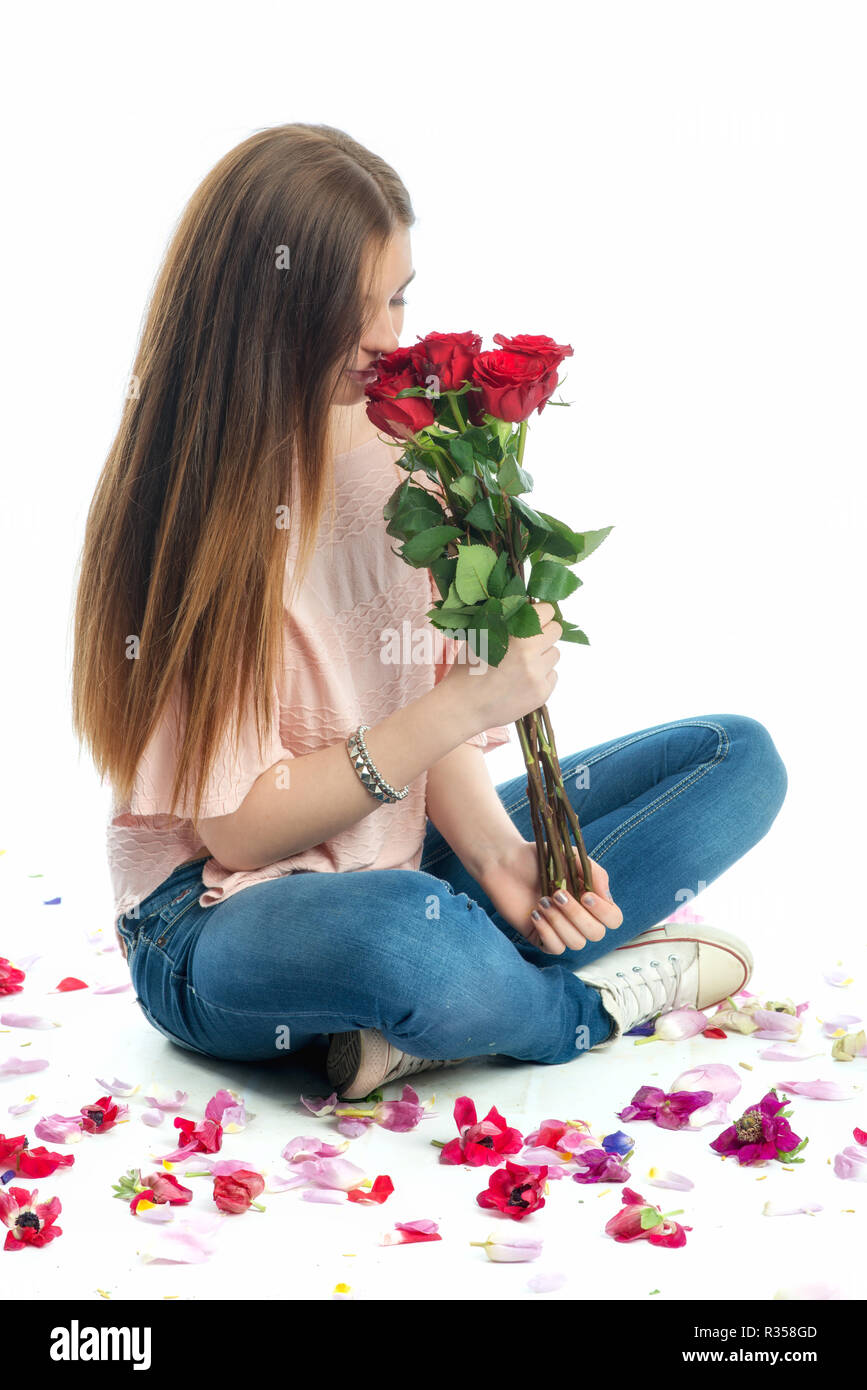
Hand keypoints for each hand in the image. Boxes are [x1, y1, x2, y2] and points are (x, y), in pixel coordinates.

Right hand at [439, 600, 562, 730]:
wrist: (463, 707)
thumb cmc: (467, 669)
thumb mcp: (480, 636)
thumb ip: (504, 620)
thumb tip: (524, 607)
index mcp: (516, 635)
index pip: (548, 612)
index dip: (540, 614)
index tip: (534, 619)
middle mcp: (531, 654)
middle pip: (556, 631)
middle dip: (544, 633)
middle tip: (529, 642)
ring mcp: (538, 675)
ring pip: (555, 655)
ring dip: (543, 656)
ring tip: (522, 665)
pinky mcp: (542, 693)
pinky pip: (552, 676)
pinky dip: (541, 677)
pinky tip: (522, 681)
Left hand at [476, 841, 622, 953]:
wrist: (506, 862)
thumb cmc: (540, 859)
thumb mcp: (572, 858)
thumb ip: (595, 874)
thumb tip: (606, 897)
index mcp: (591, 901)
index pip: (613, 919)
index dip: (603, 912)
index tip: (585, 895)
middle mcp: (579, 918)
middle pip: (596, 934)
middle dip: (577, 915)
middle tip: (557, 894)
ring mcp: (561, 929)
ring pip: (576, 943)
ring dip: (559, 922)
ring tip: (542, 902)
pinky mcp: (540, 937)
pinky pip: (555, 948)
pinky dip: (547, 932)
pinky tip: (534, 914)